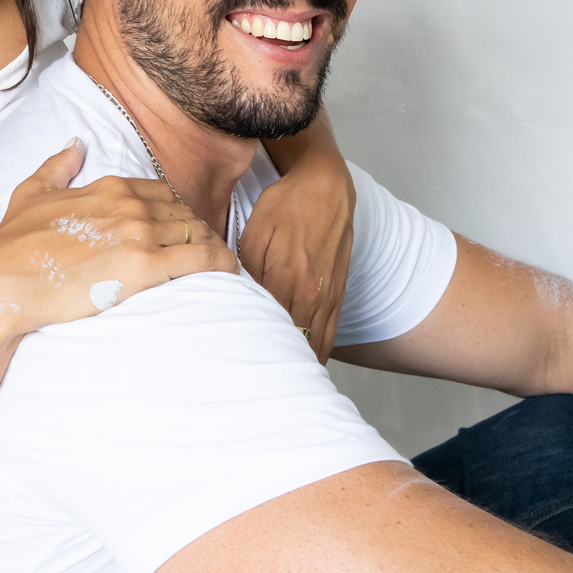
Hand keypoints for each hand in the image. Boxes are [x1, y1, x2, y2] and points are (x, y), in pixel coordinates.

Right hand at [0, 140, 237, 329]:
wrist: (1, 283)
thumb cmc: (12, 245)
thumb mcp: (31, 193)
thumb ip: (57, 166)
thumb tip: (75, 142)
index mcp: (108, 186)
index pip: (162, 191)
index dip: (175, 211)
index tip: (180, 228)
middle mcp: (129, 205)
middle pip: (184, 212)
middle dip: (197, 229)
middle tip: (204, 250)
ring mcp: (138, 234)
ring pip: (197, 232)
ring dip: (213, 247)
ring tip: (221, 265)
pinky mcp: (143, 267)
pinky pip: (200, 259)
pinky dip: (221, 263)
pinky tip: (230, 274)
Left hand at [239, 112, 354, 362]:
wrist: (325, 188)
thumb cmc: (287, 205)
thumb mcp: (256, 232)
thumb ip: (245, 269)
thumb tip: (234, 298)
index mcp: (287, 278)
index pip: (268, 327)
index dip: (253, 347)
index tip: (238, 365)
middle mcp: (312, 293)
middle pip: (293, 343)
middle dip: (275, 363)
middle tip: (255, 383)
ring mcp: (328, 296)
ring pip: (315, 344)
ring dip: (299, 363)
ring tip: (280, 383)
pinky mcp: (338, 294)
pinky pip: (330, 334)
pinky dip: (317, 351)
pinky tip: (305, 364)